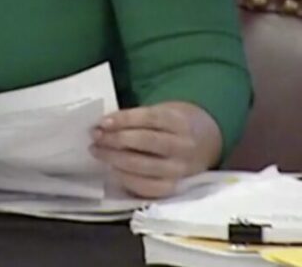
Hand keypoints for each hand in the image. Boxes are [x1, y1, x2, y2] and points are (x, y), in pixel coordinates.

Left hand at [89, 101, 222, 198]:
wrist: (206, 144)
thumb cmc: (173, 125)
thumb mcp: (163, 113)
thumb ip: (138, 119)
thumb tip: (103, 126)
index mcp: (180, 121)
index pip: (150, 118)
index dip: (124, 120)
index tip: (102, 122)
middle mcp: (183, 146)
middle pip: (145, 142)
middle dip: (116, 140)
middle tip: (95, 137)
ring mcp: (179, 169)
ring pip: (144, 166)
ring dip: (115, 159)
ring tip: (97, 152)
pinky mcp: (174, 188)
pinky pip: (147, 187)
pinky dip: (126, 179)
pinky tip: (113, 170)